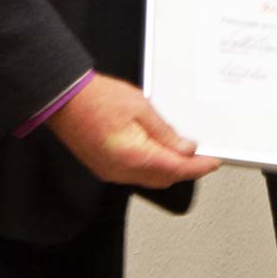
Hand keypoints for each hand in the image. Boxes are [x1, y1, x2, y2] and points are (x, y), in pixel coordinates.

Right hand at [46, 73, 220, 187]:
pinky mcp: (105, 167)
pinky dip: (153, 167)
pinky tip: (160, 153)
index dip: (198, 167)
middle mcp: (121, 170)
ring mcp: (111, 172)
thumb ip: (165, 132)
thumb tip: (185, 148)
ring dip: (169, 170)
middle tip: (203, 157)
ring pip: (151, 179)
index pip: (176, 168)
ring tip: (185, 153)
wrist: (64, 99)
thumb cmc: (96, 98)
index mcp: (133, 156)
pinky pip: (136, 174)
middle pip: (164, 178)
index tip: (213, 162)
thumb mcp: (141, 108)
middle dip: (186, 170)